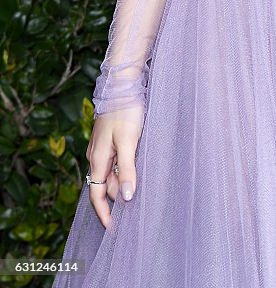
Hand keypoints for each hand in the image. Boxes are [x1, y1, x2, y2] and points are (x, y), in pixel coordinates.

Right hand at [85, 106, 143, 228]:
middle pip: (105, 185)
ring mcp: (103, 147)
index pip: (96, 195)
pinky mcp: (111, 138)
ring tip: (140, 192)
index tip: (113, 230)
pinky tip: (137, 170)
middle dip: (117, 199)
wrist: (122, 84)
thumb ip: (126, 170)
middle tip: (135, 212)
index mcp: (97, 159)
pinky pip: (115, 162)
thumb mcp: (128, 142)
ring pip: (111, 173)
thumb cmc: (126, 111)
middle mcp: (97, 156)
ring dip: (122, 183)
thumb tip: (125, 198)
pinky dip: (124, 170)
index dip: (104, 214)